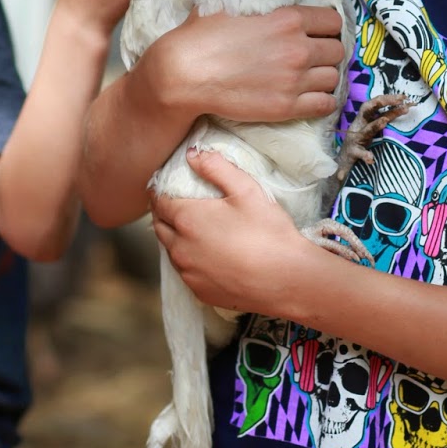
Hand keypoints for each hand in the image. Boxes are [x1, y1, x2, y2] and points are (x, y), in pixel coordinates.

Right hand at [151, 4, 345, 124]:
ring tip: (311, 77)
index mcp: (288, 19)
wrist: (184, 75)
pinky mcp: (287, 107)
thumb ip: (255, 4)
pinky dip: (322, 101)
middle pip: (337, 50)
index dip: (326, 26)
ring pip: (334, 77)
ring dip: (325, 76)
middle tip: (314, 56)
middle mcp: (298, 48)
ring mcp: (294, 80)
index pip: (333, 20)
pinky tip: (310, 97)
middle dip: (327, 52)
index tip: (317, 33)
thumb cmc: (201, 37)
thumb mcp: (230, 6)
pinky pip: (325, 104)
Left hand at [151, 148, 310, 313]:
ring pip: (171, 251)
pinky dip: (189, 261)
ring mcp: (188, 273)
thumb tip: (191, 154)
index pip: (159, 201)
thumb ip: (215, 167)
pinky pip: (186, 272)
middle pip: (159, 226)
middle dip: (163, 214)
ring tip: (192, 229)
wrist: (287, 279)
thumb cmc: (268, 231)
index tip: (164, 186)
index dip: (159, 191)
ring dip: (175, 238)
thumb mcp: (246, 189)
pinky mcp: (200, 292)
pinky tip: (207, 256)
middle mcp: (180, 248)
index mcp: (187, 219)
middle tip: (175, 204)